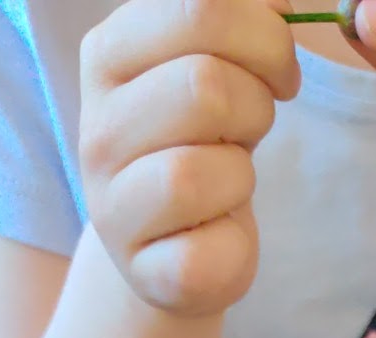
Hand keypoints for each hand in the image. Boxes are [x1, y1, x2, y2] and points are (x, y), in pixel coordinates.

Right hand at [79, 0, 299, 316]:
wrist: (174, 243)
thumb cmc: (204, 139)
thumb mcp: (214, 60)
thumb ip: (236, 17)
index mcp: (110, 53)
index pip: (198, 8)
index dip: (264, 35)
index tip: (278, 67)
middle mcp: (97, 128)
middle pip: (205, 87)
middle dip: (257, 106)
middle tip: (251, 128)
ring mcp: (112, 206)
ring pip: (204, 171)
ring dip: (243, 176)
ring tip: (228, 181)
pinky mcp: (145, 272)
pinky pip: (214, 252)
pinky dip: (238, 244)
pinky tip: (220, 235)